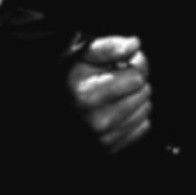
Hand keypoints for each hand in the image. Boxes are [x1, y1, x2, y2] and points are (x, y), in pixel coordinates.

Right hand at [63, 35, 149, 152]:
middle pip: (143, 94)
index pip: (137, 77)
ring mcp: (102, 138)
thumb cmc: (68, 75)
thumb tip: (134, 45)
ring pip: (145, 112)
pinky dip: (134, 118)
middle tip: (117, 79)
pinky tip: (116, 109)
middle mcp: (94, 121)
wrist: (50, 104)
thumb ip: (109, 47)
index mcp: (85, 94)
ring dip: (135, 100)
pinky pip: (141, 128)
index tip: (121, 64)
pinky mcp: (109, 149)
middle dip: (134, 83)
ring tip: (115, 94)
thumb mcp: (82, 53)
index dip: (133, 65)